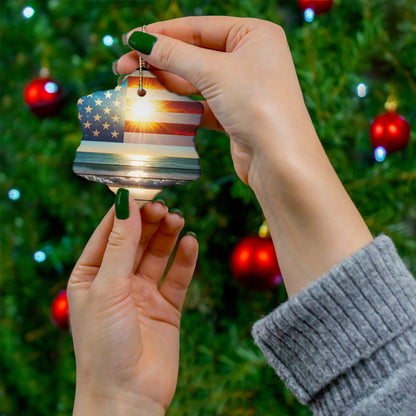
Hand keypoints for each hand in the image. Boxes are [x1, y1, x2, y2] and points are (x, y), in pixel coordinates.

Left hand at [67, 198, 197, 414]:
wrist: (128, 396)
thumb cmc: (104, 345)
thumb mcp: (107, 288)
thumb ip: (120, 245)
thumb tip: (126, 203)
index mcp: (91, 275)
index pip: (108, 233)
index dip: (125, 212)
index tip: (142, 190)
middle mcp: (117, 281)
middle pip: (136, 241)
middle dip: (149, 222)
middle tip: (164, 206)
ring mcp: (143, 294)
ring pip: (158, 254)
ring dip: (168, 236)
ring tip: (179, 220)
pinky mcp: (166, 307)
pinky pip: (177, 277)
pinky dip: (185, 259)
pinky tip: (191, 243)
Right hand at [116, 16, 309, 184]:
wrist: (279, 161)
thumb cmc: (257, 105)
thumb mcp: (214, 72)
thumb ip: (175, 55)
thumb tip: (140, 40)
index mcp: (254, 35)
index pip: (198, 28)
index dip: (161, 33)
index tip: (130, 40)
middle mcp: (251, 58)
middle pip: (195, 54)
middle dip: (160, 61)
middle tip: (123, 67)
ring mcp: (243, 88)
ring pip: (197, 81)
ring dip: (167, 84)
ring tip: (136, 86)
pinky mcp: (236, 115)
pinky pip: (202, 104)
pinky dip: (182, 106)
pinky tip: (159, 106)